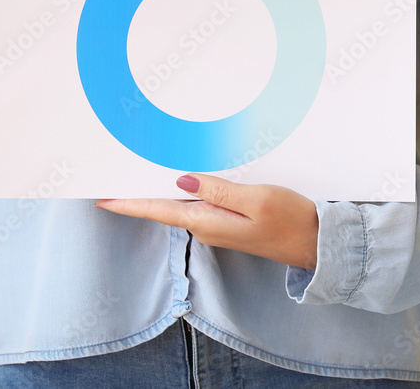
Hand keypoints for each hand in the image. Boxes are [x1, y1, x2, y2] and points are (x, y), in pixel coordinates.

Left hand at [95, 174, 318, 269]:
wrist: (317, 244)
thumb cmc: (290, 221)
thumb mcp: (255, 199)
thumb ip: (218, 190)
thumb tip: (182, 180)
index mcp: (208, 223)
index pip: (159, 211)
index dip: (129, 204)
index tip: (102, 199)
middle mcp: (207, 227)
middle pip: (164, 208)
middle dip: (138, 195)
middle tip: (112, 180)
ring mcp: (218, 226)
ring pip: (180, 205)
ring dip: (159, 192)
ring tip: (136, 175)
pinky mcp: (230, 223)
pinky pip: (199, 205)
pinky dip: (183, 192)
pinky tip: (179, 181)